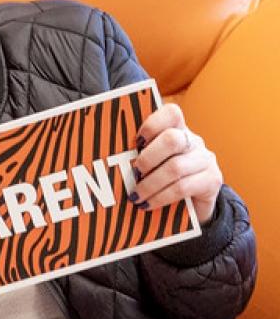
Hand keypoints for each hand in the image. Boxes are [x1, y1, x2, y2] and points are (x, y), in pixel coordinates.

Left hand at [132, 103, 221, 221]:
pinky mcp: (213, 180)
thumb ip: (138, 154)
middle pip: (172, 140)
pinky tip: (147, 204)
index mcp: (178, 129)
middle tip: (134, 174)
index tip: (136, 141)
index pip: (172, 113)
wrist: (193, 204)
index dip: (152, 124)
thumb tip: (105, 158)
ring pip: (175, 167)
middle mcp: (194, 141)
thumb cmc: (163, 178)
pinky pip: (182, 187)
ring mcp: (206, 160)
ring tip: (135, 196)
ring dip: (150, 184)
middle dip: (148, 158)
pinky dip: (160, 197)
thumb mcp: (152, 163)